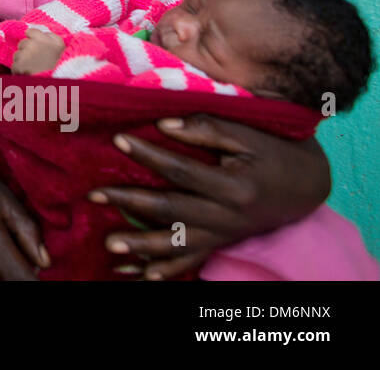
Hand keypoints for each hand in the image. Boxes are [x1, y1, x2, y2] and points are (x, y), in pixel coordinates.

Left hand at [12, 28, 64, 73]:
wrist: (60, 83)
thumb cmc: (60, 66)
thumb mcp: (61, 47)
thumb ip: (51, 37)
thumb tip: (41, 32)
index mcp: (46, 39)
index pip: (30, 31)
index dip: (31, 38)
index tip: (35, 45)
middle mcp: (34, 44)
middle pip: (22, 43)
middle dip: (26, 51)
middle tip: (35, 60)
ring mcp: (25, 55)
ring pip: (17, 55)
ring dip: (22, 61)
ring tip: (33, 69)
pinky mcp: (19, 66)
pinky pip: (15, 66)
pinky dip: (19, 71)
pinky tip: (28, 75)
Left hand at [90, 115, 330, 278]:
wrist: (306, 184)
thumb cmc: (274, 151)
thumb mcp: (247, 134)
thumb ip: (206, 128)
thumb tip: (164, 124)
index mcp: (234, 187)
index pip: (181, 171)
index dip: (149, 155)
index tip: (118, 139)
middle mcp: (227, 217)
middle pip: (172, 211)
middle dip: (130, 203)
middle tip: (94, 195)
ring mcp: (224, 234)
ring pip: (178, 245)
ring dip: (142, 247)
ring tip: (111, 245)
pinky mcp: (221, 243)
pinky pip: (191, 262)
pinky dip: (165, 271)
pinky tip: (140, 275)